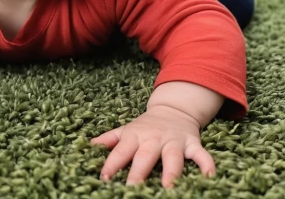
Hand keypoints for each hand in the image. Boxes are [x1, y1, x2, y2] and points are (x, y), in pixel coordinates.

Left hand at [90, 105, 214, 187]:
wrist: (172, 109)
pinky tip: (210, 176)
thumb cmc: (145, 126)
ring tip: (168, 188)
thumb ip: (109, 139)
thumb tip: (89, 145)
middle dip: (138, 173)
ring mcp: (174, 141)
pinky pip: (201, 154)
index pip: (120, 152)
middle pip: (145, 156)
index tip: (104, 179)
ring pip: (172, 157)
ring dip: (171, 172)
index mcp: (134, 136)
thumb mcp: (126, 130)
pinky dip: (206, 163)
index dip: (111, 165)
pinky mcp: (192, 143)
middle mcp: (153, 139)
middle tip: (131, 189)